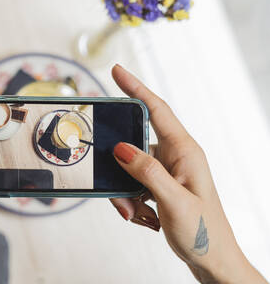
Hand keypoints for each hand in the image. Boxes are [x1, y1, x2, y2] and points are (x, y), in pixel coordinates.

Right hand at [109, 65, 265, 282]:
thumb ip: (147, 172)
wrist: (214, 261)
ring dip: (125, 193)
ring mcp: (167, 171)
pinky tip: (145, 219)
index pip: (156, 109)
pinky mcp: (160, 186)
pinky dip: (130, 202)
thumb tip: (121, 148)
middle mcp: (175, 156)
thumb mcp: (174, 201)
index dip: (135, 87)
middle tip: (122, 199)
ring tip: (139, 216)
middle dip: (120, 170)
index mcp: (184, 151)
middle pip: (133, 146)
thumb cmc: (203, 232)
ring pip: (129, 170)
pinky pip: (132, 184)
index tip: (116, 70)